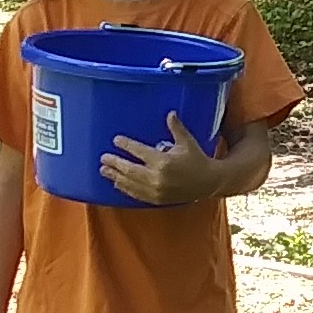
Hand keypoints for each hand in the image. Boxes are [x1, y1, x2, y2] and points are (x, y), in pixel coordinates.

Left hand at [100, 112, 223, 205]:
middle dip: (115, 163)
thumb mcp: (188, 142)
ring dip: (116, 177)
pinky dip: (126, 189)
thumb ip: (176, 128)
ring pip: (131, 183)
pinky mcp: (157, 199)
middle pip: (130, 169)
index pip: (139, 152)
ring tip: (104, 171)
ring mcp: (156, 190)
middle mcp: (158, 177)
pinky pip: (137, 194)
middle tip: (103, 157)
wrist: (209, 183)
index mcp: (164, 161)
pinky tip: (117, 184)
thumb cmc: (198, 160)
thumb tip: (170, 113)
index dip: (126, 145)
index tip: (116, 140)